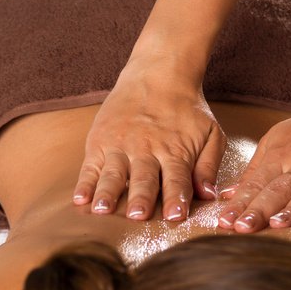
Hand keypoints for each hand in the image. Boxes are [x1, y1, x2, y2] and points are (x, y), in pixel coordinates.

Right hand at [73, 61, 226, 222]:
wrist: (158, 73)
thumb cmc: (187, 111)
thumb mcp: (210, 133)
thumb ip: (209, 165)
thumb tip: (209, 195)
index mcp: (174, 152)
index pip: (176, 179)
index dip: (176, 198)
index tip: (175, 216)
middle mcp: (146, 150)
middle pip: (144, 179)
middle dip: (141, 198)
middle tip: (138, 216)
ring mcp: (120, 146)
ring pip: (114, 174)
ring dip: (109, 193)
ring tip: (103, 210)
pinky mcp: (100, 142)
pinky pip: (91, 167)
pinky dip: (85, 183)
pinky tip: (80, 199)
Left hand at [215, 93, 290, 231]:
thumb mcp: (280, 142)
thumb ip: (255, 171)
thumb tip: (227, 195)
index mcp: (281, 157)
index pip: (256, 184)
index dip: (239, 204)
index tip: (222, 223)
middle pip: (277, 190)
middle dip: (258, 209)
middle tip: (239, 229)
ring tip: (277, 225)